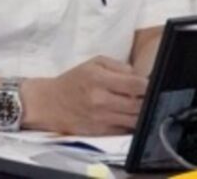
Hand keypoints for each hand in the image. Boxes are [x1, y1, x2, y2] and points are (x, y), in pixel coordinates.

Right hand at [23, 56, 146, 134]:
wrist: (50, 103)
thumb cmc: (73, 81)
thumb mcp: (92, 64)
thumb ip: (118, 66)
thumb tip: (138, 75)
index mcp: (98, 79)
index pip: (136, 85)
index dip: (146, 85)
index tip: (146, 84)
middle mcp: (100, 100)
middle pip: (139, 105)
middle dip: (146, 100)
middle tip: (144, 96)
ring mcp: (102, 118)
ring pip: (135, 120)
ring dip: (140, 113)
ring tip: (136, 105)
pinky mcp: (102, 132)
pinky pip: (126, 130)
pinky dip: (130, 123)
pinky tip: (126, 115)